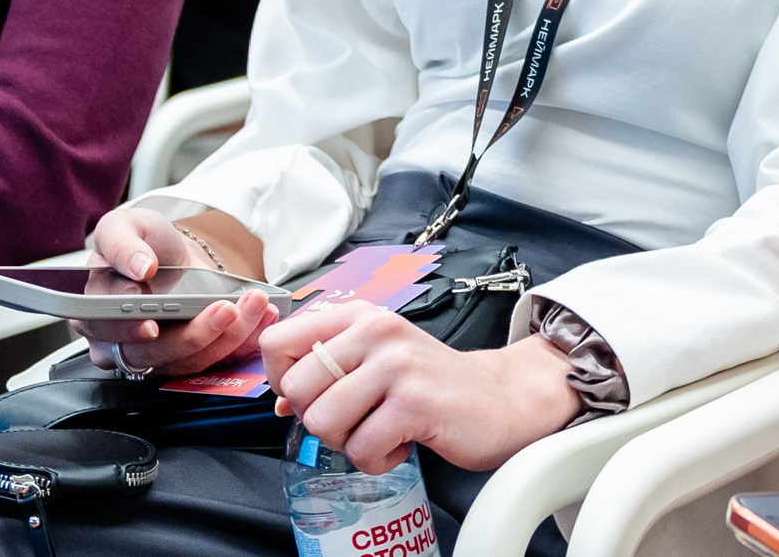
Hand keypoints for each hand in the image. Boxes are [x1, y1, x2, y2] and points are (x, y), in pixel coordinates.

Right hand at [75, 208, 273, 374]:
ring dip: (227, 337)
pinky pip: (215, 359)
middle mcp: (121, 340)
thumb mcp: (124, 226)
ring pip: (187, 360)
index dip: (129, 330)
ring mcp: (157, 353)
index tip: (153, 324)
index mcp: (95, 312)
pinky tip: (261, 318)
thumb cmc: (141, 242)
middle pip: (152, 354)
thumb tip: (139, 266)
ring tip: (253, 306)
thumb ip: (121, 243)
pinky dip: (242, 341)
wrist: (171, 253)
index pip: (106, 330)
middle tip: (225, 309)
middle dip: (193, 335)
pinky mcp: (191, 356)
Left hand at [261, 301, 579, 473]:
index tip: (316, 394)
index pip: (279, 342)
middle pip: (295, 388)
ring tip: (380, 431)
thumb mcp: (376, 359)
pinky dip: (376, 461)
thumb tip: (280, 402)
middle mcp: (377, 331)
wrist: (500, 399)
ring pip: (323, 420)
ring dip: (348, 442)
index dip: (283, 380)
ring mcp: (397, 365)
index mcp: (360, 316)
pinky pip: (360, 448)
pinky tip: (401, 444)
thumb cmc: (430, 384)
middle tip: (357, 419)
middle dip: (319, 418)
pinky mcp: (414, 403)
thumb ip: (328, 370)